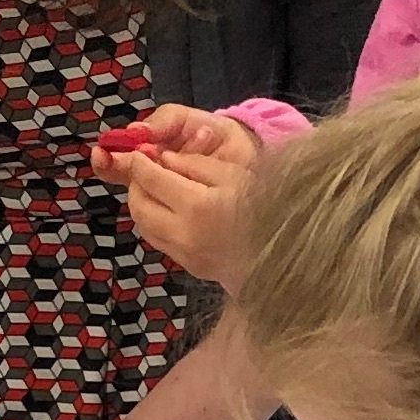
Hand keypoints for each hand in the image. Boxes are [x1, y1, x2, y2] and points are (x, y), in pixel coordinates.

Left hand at [102, 110, 263, 291]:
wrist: (283, 248)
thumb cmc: (262, 204)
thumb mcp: (233, 173)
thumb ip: (195, 164)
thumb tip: (164, 159)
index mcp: (198, 206)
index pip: (153, 180)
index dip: (140, 164)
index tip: (138, 152)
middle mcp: (185, 234)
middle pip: (140, 206)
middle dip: (136, 184)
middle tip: (144, 170)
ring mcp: (185, 255)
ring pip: (144, 226)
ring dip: (142, 205)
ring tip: (154, 188)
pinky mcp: (189, 266)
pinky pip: (158, 240)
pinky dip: (154, 222)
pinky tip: (168, 210)